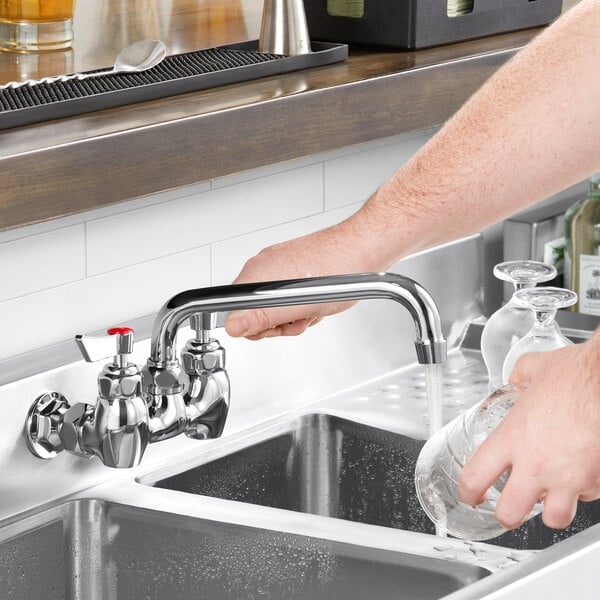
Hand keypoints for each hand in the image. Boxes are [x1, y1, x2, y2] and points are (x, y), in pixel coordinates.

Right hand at [225, 216, 387, 339]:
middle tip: (297, 319)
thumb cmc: (338, 270)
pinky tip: (316, 304)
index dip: (256, 327)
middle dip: (277, 322)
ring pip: (273, 304)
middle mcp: (264, 265)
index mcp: (258, 273)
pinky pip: (287, 294)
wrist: (363, 249)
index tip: (276, 328)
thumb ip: (261, 317)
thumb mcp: (297, 306)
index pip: (236, 311)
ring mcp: (279, 264)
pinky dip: (301, 304)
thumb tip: (233, 326)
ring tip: (311, 311)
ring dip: (292, 315)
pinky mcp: (293, 266)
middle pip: (254, 309)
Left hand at [459, 335, 599, 529]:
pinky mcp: (595, 482)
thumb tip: (515, 381)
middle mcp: (535, 463)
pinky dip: (582, 491)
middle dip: (507, 515)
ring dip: (551, 511)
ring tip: (549, 497)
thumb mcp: (533, 369)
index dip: (468, 492)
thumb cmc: (577, 376)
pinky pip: (586, 497)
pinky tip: (579, 474)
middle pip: (510, 514)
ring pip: (554, 519)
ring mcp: (567, 477)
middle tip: (509, 508)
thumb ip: (517, 379)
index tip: (471, 494)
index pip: (475, 477)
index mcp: (511, 437)